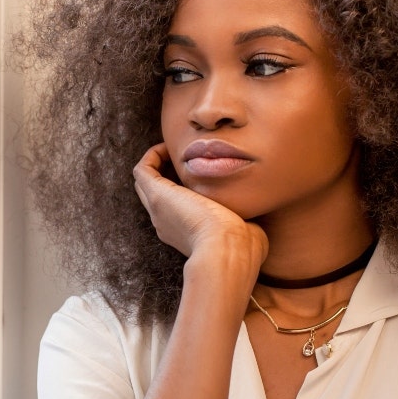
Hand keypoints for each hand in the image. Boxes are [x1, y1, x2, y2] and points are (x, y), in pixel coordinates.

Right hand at [132, 143, 267, 262]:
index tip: (201, 172)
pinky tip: (170, 146)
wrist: (227, 251)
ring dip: (157, 162)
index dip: (183, 186)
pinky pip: (142, 170)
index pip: (176, 206)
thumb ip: (245, 222)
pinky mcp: (157, 194)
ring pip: (145, 182)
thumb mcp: (245, 231)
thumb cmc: (242, 247)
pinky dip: (153, 155)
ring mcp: (158, 208)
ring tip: (175, 150)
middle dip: (166, 172)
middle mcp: (166, 222)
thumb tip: (254, 217)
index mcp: (184, 233)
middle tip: (185, 158)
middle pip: (154, 194)